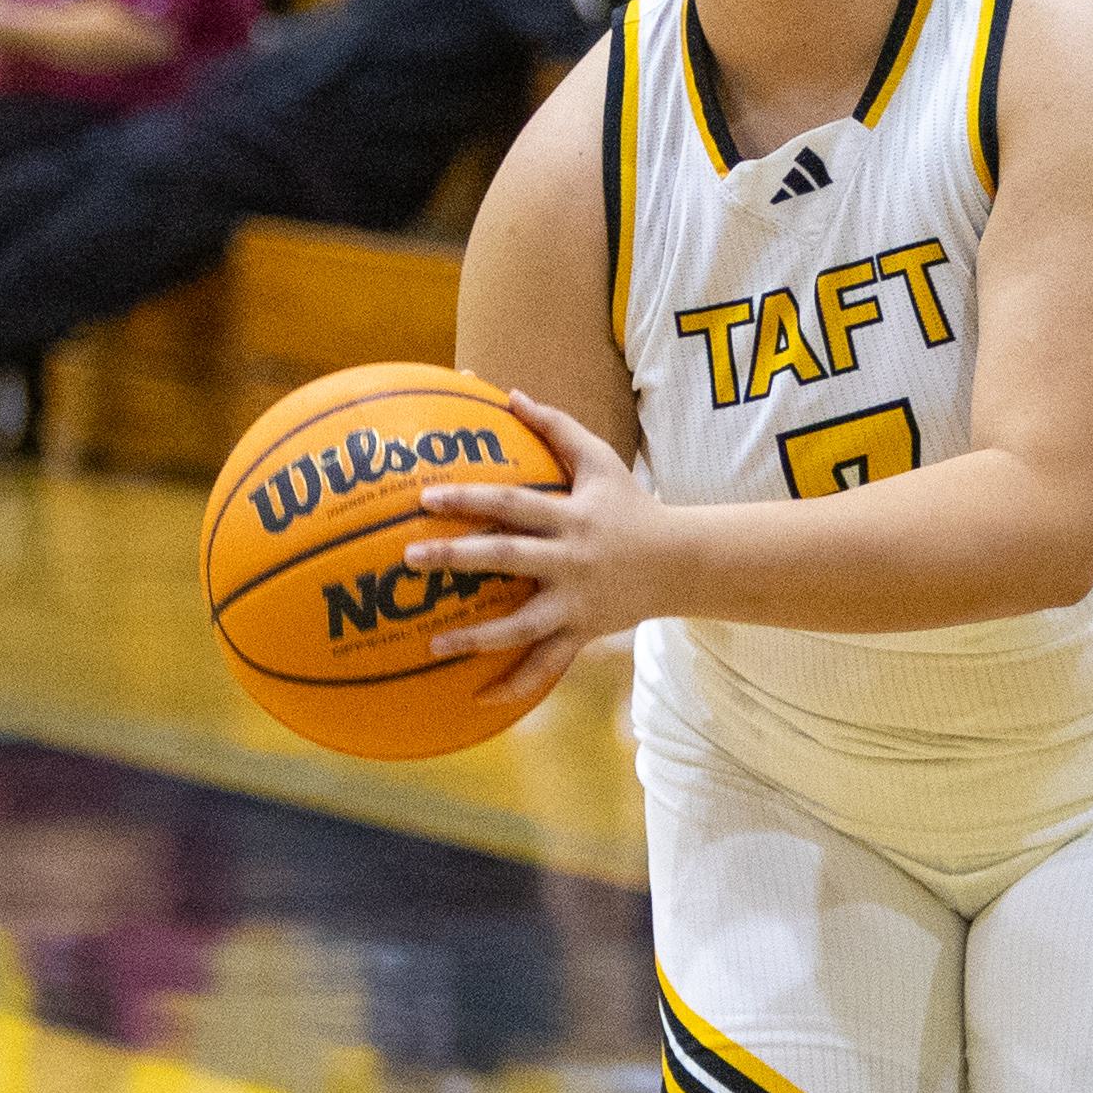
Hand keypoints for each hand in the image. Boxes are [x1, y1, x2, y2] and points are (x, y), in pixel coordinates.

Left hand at [407, 396, 665, 716]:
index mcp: (569, 518)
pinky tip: (479, 698)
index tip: (426, 499)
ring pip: (521, 625)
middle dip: (457, 559)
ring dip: (477, 638)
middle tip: (410, 559)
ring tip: (433, 646)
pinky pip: (546, 664)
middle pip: (507, 559)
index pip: (512, 505)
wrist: (682, 562)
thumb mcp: (602, 461)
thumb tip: (510, 394)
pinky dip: (516, 685)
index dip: (470, 500)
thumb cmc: (633, 506)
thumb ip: (557, 428)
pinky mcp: (582, 633)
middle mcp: (569, 561)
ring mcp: (575, 602)